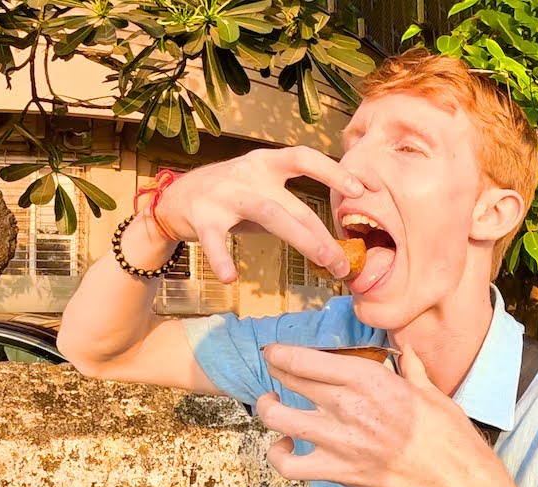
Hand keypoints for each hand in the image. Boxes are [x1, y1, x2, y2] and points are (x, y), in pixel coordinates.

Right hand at [151, 147, 364, 282]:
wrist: (175, 199)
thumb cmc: (229, 198)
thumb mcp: (261, 192)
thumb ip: (292, 209)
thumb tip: (334, 241)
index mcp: (266, 163)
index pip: (304, 158)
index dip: (333, 171)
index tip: (362, 189)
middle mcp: (248, 174)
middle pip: (292, 203)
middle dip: (321, 234)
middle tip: (343, 262)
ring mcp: (225, 194)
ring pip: (268, 214)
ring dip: (300, 239)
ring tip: (322, 263)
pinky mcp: (202, 217)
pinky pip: (215, 240)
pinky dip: (221, 258)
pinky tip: (230, 277)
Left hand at [254, 345, 504, 486]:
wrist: (451, 476)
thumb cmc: (444, 433)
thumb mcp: (428, 389)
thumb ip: (410, 367)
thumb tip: (406, 350)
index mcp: (367, 378)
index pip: (306, 359)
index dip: (282, 354)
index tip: (274, 352)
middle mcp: (346, 404)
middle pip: (290, 380)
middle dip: (276, 373)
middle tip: (275, 372)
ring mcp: (337, 439)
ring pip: (278, 417)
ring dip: (267, 408)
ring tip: (270, 404)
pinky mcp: (335, 470)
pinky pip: (288, 465)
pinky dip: (277, 455)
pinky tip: (282, 446)